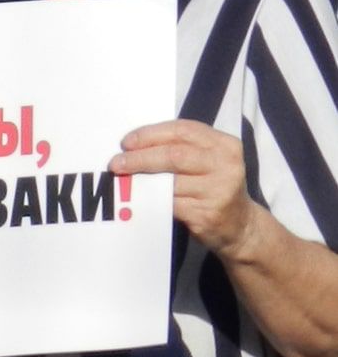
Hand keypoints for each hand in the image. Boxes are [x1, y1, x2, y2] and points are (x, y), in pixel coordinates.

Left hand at [111, 120, 268, 255]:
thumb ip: (179, 148)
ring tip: (124, 180)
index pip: (182, 130)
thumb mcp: (206, 160)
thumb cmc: (213, 186)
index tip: (126, 142)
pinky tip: (140, 199)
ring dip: (141, 181)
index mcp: (225, 145)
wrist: (240, 226)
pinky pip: (170, 204)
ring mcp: (219, 191)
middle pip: (174, 155)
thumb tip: (133, 146)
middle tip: (116, 163)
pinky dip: (151, 200)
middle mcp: (226, 166)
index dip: (150, 134)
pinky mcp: (207, 215)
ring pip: (169, 182)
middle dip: (140, 158)